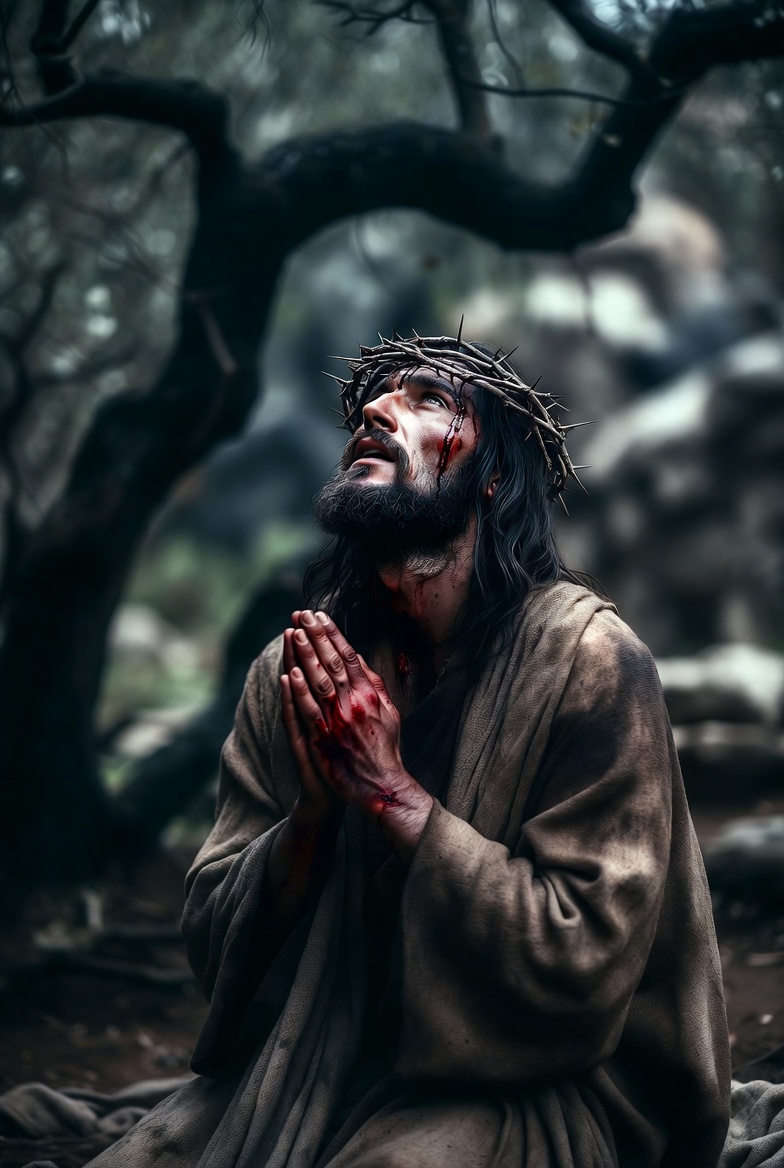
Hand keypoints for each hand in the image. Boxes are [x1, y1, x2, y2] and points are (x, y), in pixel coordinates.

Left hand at [282, 610, 431, 855]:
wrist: (380, 786)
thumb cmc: (385, 749)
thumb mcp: (389, 712)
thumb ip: (373, 684)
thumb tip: (357, 658)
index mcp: (370, 694)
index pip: (348, 656)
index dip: (333, 634)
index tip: (320, 615)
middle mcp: (354, 704)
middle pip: (331, 663)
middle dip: (315, 636)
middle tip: (302, 614)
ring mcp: (338, 721)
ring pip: (318, 682)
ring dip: (304, 656)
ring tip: (292, 633)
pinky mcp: (324, 739)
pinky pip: (308, 712)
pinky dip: (299, 692)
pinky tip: (289, 673)